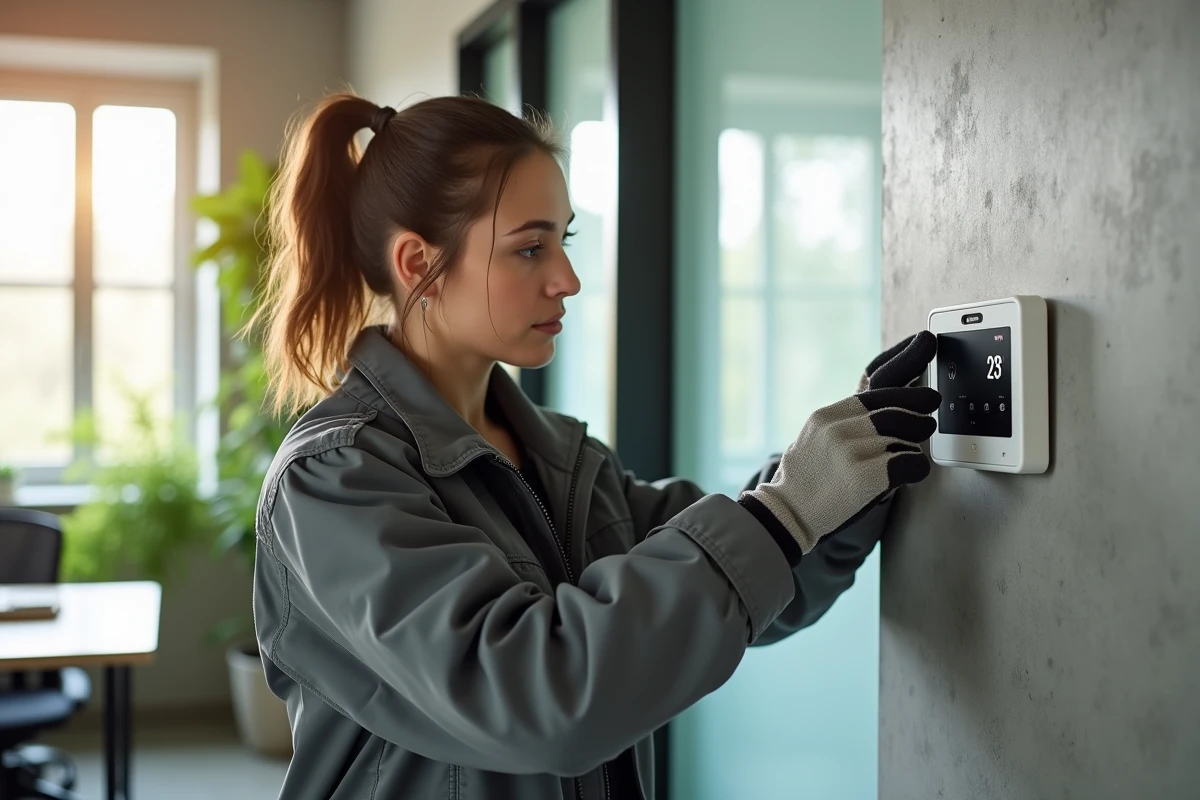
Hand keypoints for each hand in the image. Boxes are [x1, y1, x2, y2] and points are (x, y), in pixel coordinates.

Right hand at [741, 331, 938, 553]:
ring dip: (915, 441)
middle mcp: (836, 428)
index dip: (903, 367)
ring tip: (917, 444)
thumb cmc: (803, 482)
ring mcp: (850, 451)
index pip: (872, 388)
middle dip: (918, 405)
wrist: (785, 516)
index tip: (923, 349)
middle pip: (893, 408)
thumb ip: (841, 423)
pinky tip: (914, 471)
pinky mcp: (865, 476)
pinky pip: (910, 463)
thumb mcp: (812, 439)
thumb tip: (877, 411)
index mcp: (825, 416)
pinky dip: (918, 467)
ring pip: (904, 435)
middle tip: (932, 405)